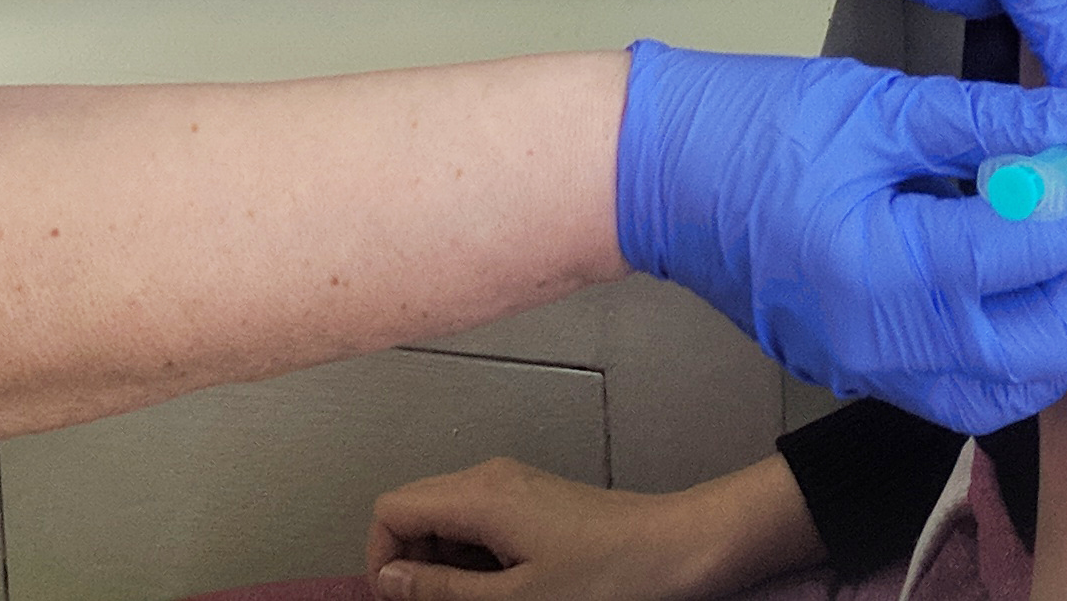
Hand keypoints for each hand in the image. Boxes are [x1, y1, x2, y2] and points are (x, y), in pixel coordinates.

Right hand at [366, 457, 816, 600]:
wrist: (681, 550)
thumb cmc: (607, 579)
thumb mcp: (518, 598)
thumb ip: (444, 589)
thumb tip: (389, 579)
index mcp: (478, 494)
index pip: (392, 510)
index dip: (385, 560)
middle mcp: (490, 478)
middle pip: (418, 512)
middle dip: (417, 567)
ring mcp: (516, 486)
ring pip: (450, 521)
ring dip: (450, 568)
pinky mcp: (537, 501)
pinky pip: (483, 524)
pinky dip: (479, 560)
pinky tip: (510, 590)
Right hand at [613, 40, 1066, 431]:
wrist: (660, 174)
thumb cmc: (751, 126)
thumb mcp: (877, 101)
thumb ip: (986, 118)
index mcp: (886, 264)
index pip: (1040, 247)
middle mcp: (883, 339)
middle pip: (1045, 340)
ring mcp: (871, 369)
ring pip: (1014, 388)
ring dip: (1066, 324)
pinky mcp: (862, 374)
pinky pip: (966, 390)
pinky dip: (1013, 350)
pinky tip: (1019, 287)